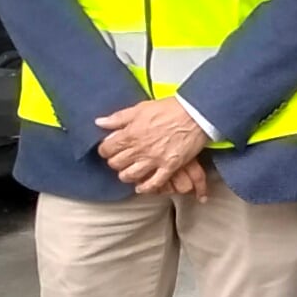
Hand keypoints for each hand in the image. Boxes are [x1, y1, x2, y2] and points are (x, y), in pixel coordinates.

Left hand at [93, 96, 212, 194]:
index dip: (105, 150)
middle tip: (120, 159)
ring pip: (131, 175)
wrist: (196, 114)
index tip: (109, 149)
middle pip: (116, 164)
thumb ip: (119, 117)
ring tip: (129, 172)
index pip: (107, 149)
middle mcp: (140, 149)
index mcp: (130, 133)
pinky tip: (142, 186)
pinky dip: (145, 187)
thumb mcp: (140, 108)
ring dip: (127, 175)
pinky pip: (154, 183)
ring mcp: (154, 159)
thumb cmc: (170, 109)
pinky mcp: (169, 166)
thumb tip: (100, 122)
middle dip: (115, 162)